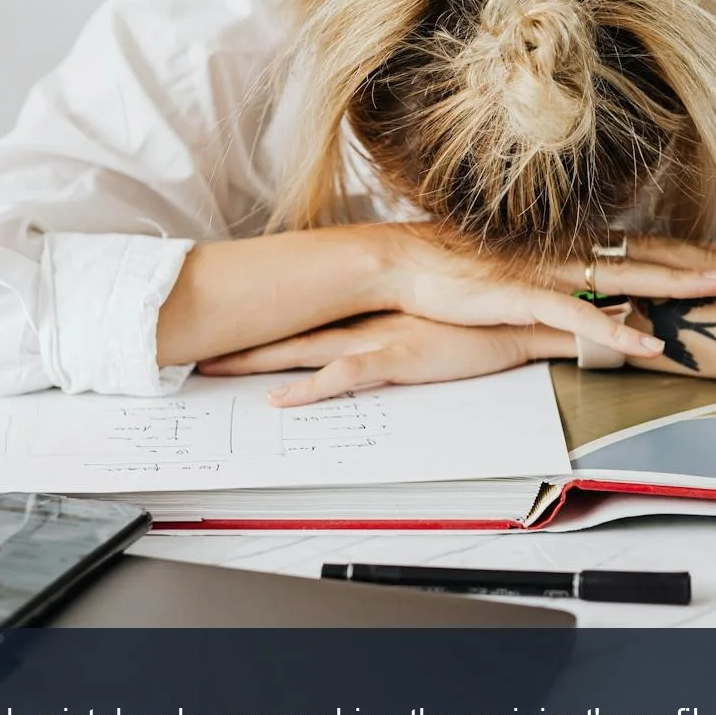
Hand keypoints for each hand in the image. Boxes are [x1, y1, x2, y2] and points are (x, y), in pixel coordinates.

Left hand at [197, 313, 563, 406]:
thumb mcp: (429, 322)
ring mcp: (377, 337)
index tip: (225, 330)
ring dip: (258, 362)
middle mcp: (365, 321)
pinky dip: (309, 392)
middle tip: (196, 351)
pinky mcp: (397, 357)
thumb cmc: (481, 319)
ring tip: (215, 372)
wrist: (519, 314)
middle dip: (241, 343)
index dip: (264, 325)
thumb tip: (376, 332)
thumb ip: (398, 326)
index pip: (306, 317)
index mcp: (370, 312)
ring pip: (302, 351)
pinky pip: (344, 376)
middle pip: (289, 332)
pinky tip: (281, 402)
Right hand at [373, 225, 715, 362]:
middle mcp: (565, 253)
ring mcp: (548, 273)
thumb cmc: (450, 268)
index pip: (639, 242)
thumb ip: (549, 274)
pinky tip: (650, 343)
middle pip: (647, 253)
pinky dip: (618, 332)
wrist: (400, 262)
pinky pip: (582, 318)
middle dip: (701, 259)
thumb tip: (581, 284)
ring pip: (626, 277)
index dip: (686, 247)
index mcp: (565, 244)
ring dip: (676, 284)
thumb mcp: (512, 268)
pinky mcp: (524, 298)